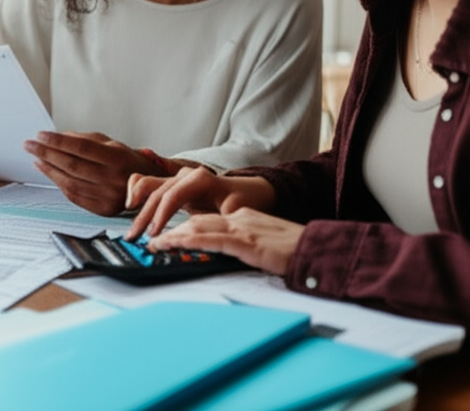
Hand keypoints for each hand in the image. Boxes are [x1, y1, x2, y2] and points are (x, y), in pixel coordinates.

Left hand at [23, 131, 171, 216]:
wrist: (151, 188)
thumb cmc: (128, 162)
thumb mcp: (112, 144)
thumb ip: (86, 139)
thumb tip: (58, 137)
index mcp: (117, 158)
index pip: (81, 147)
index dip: (58, 141)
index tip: (40, 135)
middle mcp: (113, 178)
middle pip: (72, 165)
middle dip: (46, 153)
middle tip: (29, 145)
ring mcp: (107, 196)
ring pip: (70, 182)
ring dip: (48, 169)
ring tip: (36, 158)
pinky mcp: (102, 209)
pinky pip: (74, 196)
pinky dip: (58, 183)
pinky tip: (48, 172)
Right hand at [125, 168, 275, 239]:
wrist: (248, 191)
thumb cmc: (244, 201)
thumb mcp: (238, 212)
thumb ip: (222, 221)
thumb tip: (207, 235)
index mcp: (201, 178)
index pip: (173, 195)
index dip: (161, 215)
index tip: (154, 234)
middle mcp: (186, 175)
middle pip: (157, 192)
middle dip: (144, 216)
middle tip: (134, 236)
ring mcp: (177, 179)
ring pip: (149, 186)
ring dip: (137, 207)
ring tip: (131, 229)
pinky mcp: (172, 186)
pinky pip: (148, 184)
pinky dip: (137, 194)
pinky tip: (132, 208)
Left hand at [149, 210, 303, 275]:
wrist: (319, 250)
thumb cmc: (295, 252)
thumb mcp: (263, 244)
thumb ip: (243, 244)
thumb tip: (224, 253)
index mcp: (243, 217)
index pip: (205, 219)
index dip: (182, 228)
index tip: (164, 236)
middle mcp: (239, 218)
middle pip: (196, 220)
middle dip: (171, 230)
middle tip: (150, 240)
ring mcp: (243, 228)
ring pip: (198, 227)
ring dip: (172, 236)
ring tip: (153, 244)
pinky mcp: (247, 243)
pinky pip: (211, 239)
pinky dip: (188, 241)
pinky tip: (173, 244)